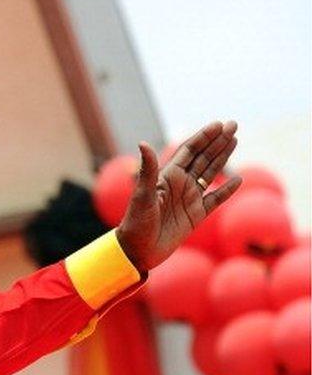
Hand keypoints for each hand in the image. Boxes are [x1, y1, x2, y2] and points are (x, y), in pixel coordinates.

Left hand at [117, 121, 241, 271]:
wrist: (138, 251)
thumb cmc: (136, 222)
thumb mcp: (142, 195)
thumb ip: (148, 170)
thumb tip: (143, 143)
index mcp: (168, 176)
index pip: (189, 151)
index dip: (204, 137)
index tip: (219, 124)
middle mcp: (180, 184)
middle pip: (203, 158)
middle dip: (218, 141)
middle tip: (234, 124)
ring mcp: (189, 199)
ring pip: (211, 173)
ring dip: (223, 157)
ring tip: (236, 140)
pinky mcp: (196, 216)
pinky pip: (215, 200)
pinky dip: (227, 190)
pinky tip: (238, 180)